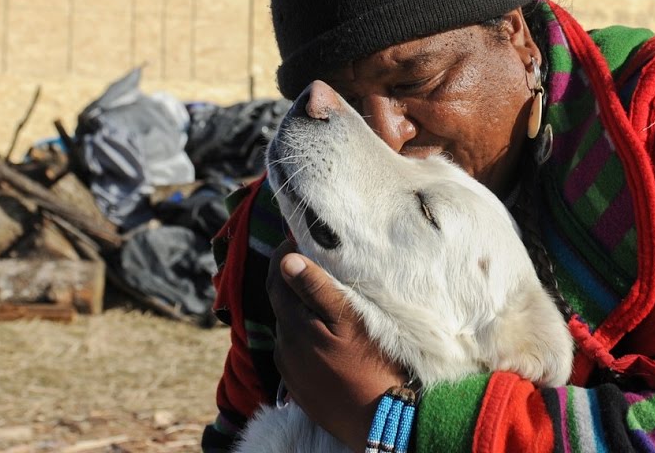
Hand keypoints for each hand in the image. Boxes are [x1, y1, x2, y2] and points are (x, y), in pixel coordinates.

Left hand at [267, 239, 405, 448]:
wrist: (378, 420)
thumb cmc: (373, 365)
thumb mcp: (350, 321)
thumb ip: (317, 290)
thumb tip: (287, 260)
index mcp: (294, 326)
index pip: (277, 279)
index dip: (285, 254)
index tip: (299, 234)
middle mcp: (284, 346)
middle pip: (282, 302)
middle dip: (293, 278)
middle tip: (314, 257)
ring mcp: (290, 368)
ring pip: (289, 326)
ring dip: (300, 307)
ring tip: (324, 295)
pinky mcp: (299, 385)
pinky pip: (296, 349)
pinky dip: (305, 333)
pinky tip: (326, 332)